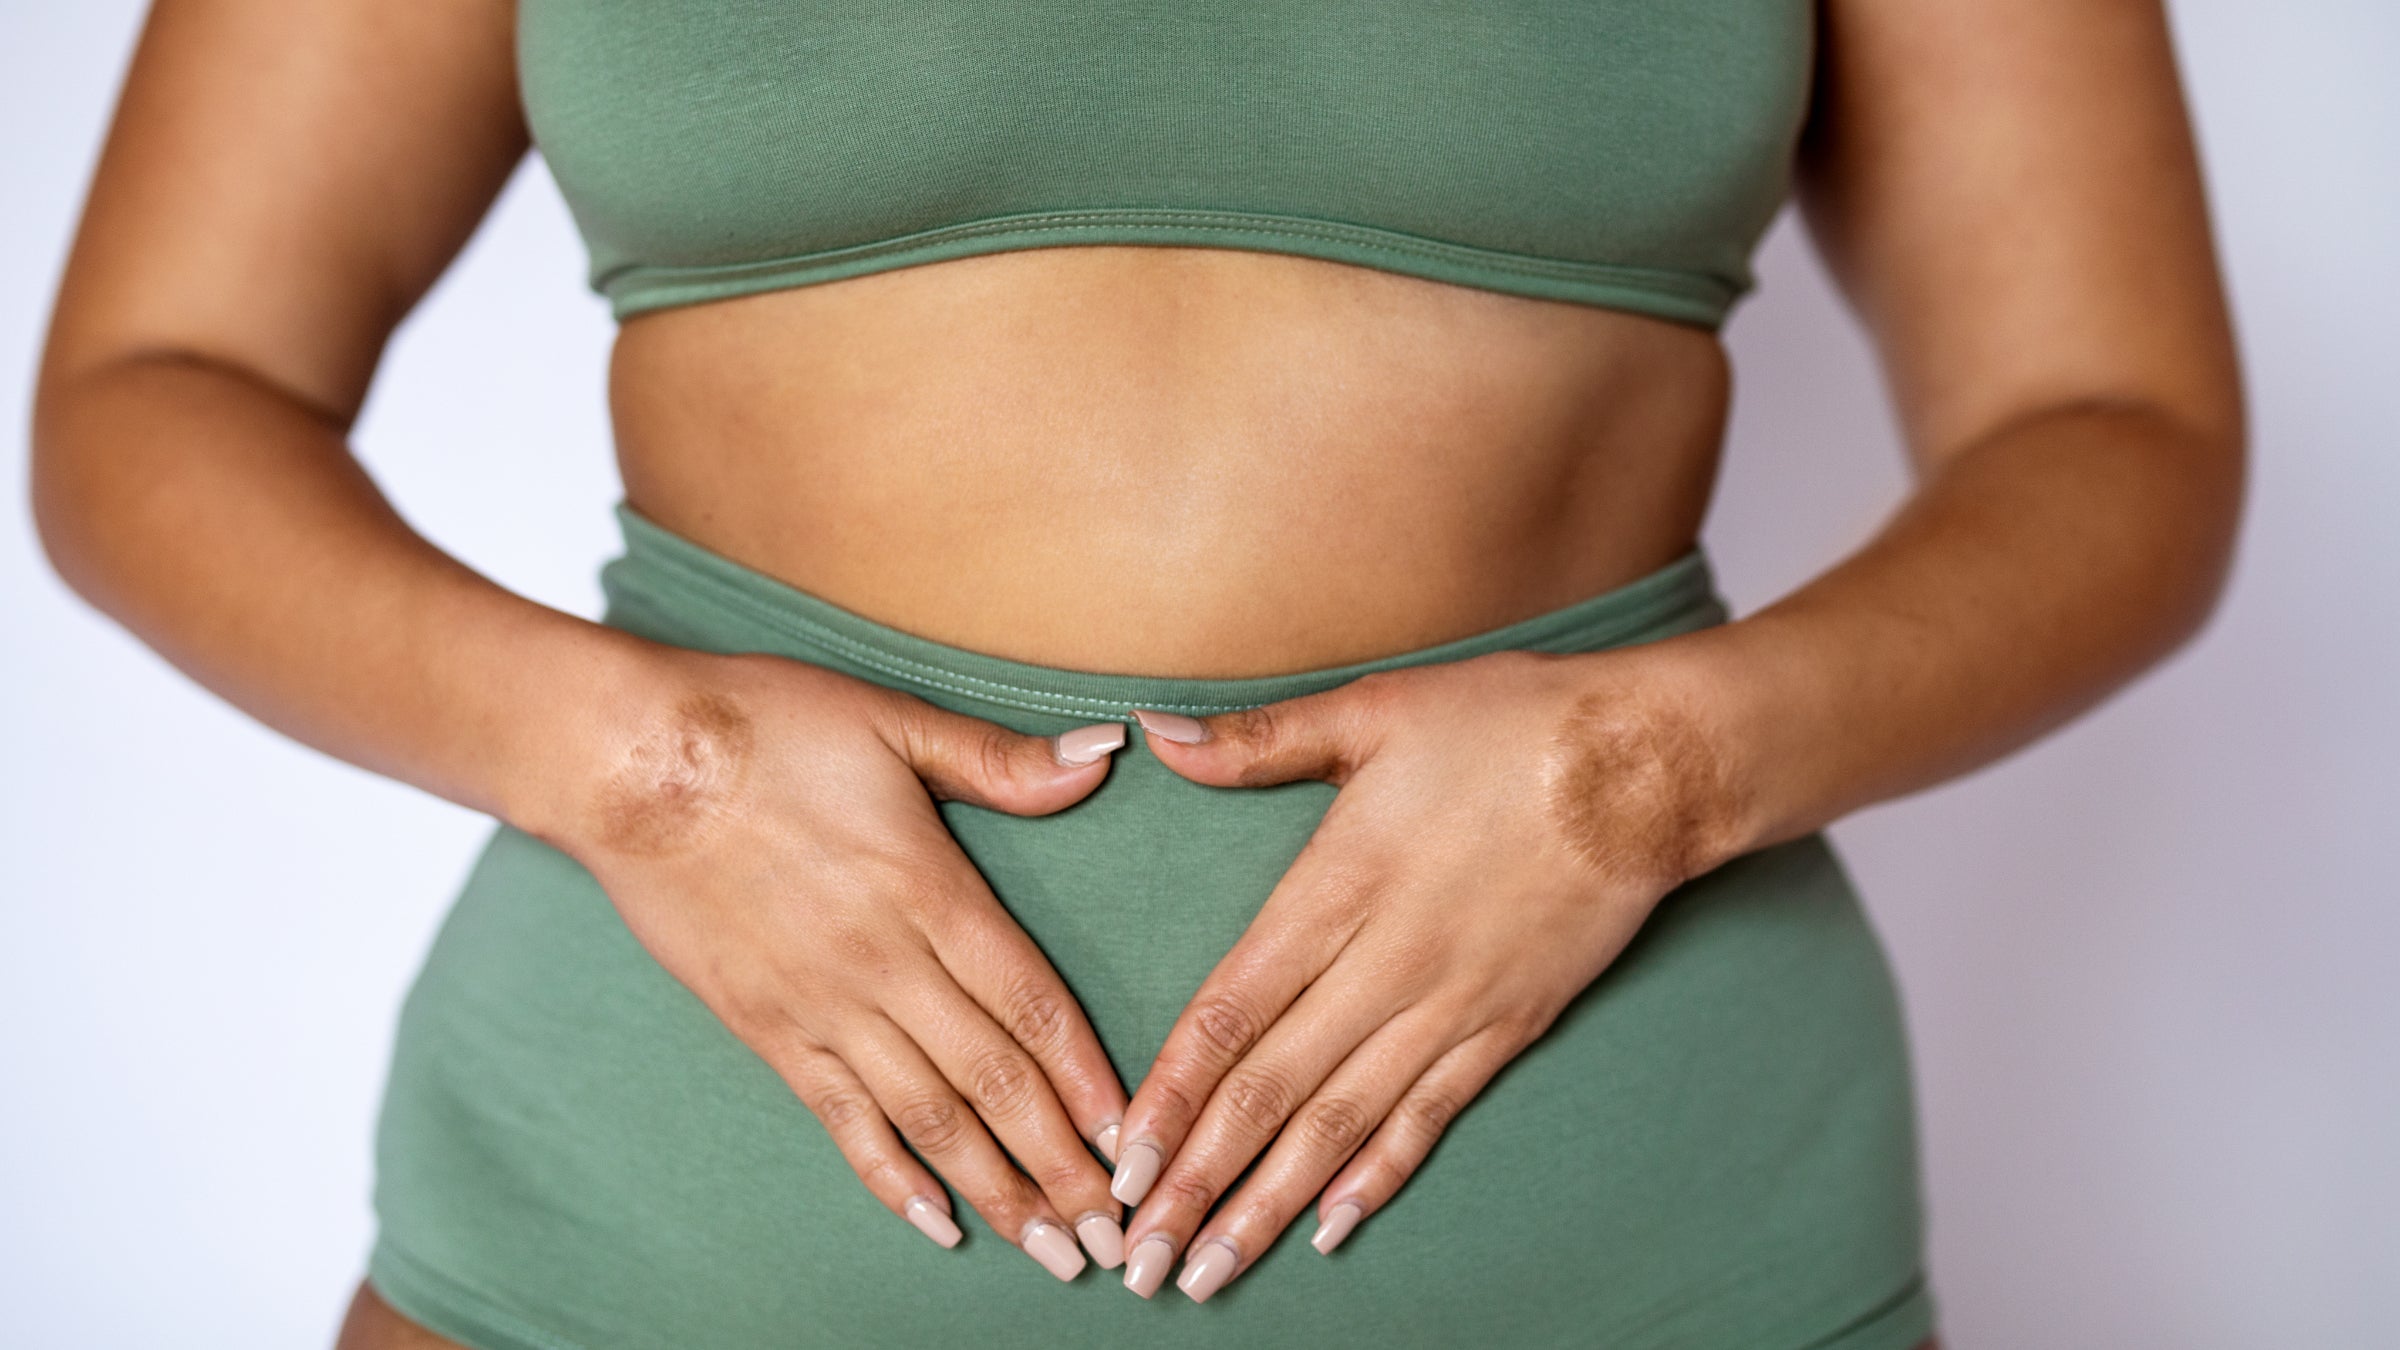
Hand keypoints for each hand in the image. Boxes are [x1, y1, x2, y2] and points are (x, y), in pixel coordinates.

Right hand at [552, 648, 1138, 1280]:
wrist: (628, 761)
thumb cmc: (765, 724)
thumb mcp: (893, 721)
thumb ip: (999, 761)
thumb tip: (1102, 755)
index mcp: (930, 889)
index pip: (1032, 1004)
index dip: (1089, 1079)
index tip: (1132, 1140)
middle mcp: (884, 962)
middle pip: (993, 1081)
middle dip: (1060, 1166)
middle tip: (1113, 1237)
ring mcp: (821, 1004)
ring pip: (927, 1117)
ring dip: (994, 1190)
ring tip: (1049, 1251)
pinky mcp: (765, 1028)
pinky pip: (840, 1119)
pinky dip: (889, 1177)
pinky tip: (933, 1223)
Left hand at [1103, 645, 1745, 1300]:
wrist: (1650, 764)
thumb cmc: (1509, 723)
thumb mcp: (1374, 710)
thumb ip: (1256, 740)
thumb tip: (1152, 732)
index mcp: (1337, 886)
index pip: (1228, 1012)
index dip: (1168, 1093)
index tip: (1119, 1158)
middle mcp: (1386, 964)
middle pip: (1270, 1091)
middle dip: (1196, 1181)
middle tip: (1139, 1256)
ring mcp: (1450, 1005)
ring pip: (1341, 1125)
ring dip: (1267, 1205)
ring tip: (1209, 1270)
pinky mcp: (1507, 1025)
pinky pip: (1429, 1117)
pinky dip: (1377, 1176)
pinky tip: (1329, 1227)